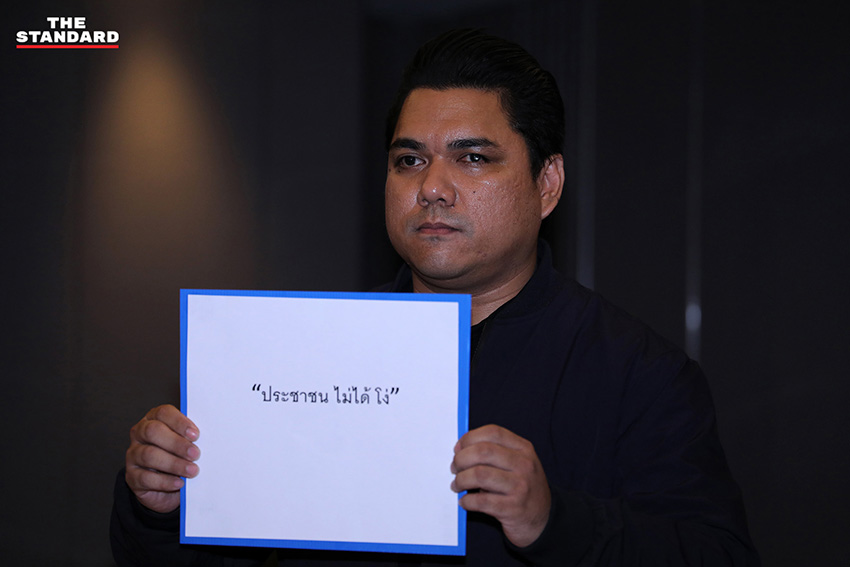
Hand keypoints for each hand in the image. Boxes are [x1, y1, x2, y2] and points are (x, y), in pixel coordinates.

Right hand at [124, 404, 200, 513]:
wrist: (165, 485)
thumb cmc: (178, 456)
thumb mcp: (185, 444)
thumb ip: (190, 438)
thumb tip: (208, 439)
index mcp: (154, 419)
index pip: (163, 413)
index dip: (179, 422)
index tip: (195, 434)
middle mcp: (140, 433)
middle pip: (153, 431)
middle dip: (177, 443)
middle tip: (195, 454)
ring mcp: (133, 454)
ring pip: (149, 455)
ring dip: (174, 463)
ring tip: (192, 471)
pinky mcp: (132, 476)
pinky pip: (145, 477)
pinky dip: (165, 481)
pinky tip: (179, 482)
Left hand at [450, 424, 550, 546]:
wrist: (542, 518)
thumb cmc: (522, 486)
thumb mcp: (518, 462)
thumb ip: (495, 452)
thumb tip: (460, 448)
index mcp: (524, 448)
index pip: (493, 432)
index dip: (470, 437)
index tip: (458, 448)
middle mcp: (524, 465)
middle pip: (483, 451)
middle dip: (461, 459)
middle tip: (455, 468)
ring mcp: (520, 487)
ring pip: (479, 475)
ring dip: (461, 480)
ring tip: (457, 485)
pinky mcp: (513, 508)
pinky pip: (481, 501)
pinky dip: (467, 501)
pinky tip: (465, 501)